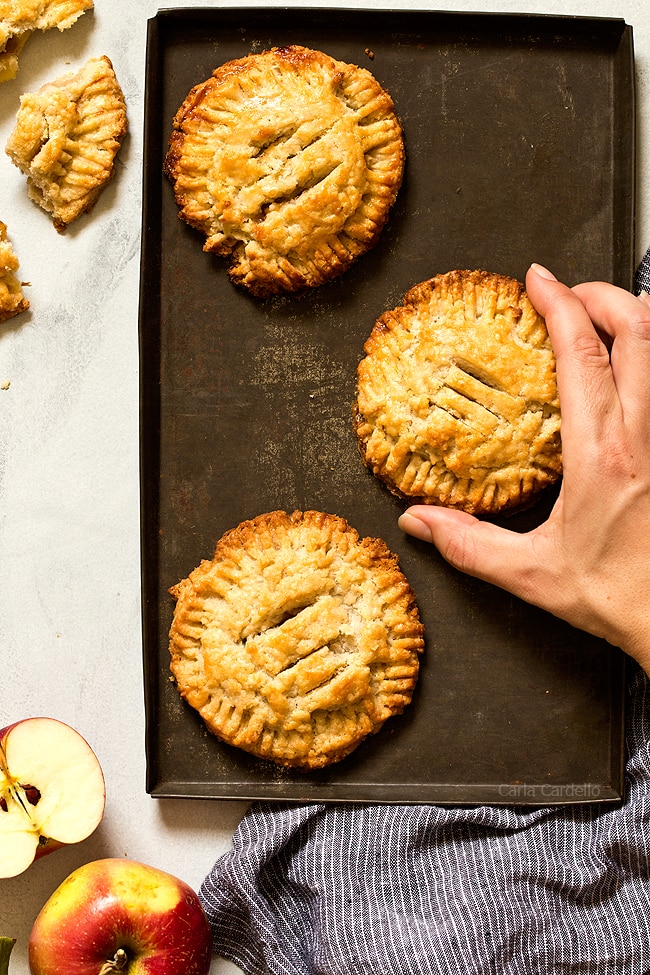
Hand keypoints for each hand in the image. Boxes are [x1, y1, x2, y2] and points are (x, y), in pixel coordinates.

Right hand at [399, 264, 649, 672]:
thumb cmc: (620, 596)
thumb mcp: (532, 574)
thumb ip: (469, 545)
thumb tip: (419, 523)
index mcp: (602, 455)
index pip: (582, 354)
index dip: (559, 304)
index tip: (538, 281)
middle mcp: (646, 434)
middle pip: (638, 328)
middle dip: (601, 294)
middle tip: (569, 293)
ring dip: (635, 317)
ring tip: (601, 317)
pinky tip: (634, 367)